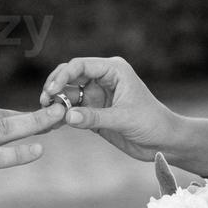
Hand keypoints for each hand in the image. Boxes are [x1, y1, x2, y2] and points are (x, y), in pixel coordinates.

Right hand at [37, 57, 181, 162]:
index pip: (80, 65)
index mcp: (113, 70)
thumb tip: (67, 116)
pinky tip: (51, 125)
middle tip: (43, 103)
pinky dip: (61, 117)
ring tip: (44, 116)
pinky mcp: (93, 112)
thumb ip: (95, 117)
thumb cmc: (151, 123)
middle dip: (55, 88)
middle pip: (69, 77)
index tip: (51, 90)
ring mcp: (96, 96)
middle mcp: (102, 79)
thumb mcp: (123, 119)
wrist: (163, 142)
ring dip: (55, 104)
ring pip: (68, 95)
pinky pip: (71, 111)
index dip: (62, 75)